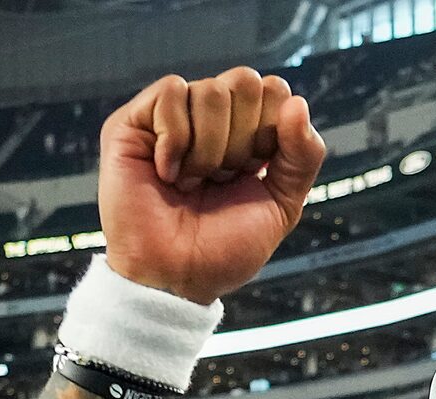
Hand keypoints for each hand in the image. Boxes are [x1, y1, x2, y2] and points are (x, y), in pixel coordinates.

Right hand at [100, 67, 326, 305]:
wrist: (177, 279)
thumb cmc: (222, 250)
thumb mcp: (282, 206)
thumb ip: (303, 155)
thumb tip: (297, 102)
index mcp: (245, 132)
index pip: (274, 90)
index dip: (271, 131)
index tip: (251, 173)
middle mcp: (208, 120)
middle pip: (244, 82)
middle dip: (241, 140)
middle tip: (219, 179)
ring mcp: (170, 119)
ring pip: (210, 91)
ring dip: (208, 150)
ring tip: (191, 183)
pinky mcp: (133, 124)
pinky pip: (171, 92)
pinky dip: (175, 140)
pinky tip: (167, 172)